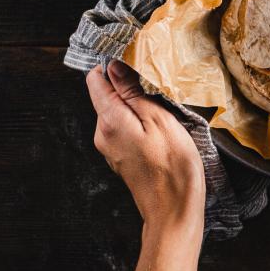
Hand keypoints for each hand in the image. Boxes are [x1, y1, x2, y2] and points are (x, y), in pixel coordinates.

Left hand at [86, 60, 204, 235]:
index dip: (112, 65)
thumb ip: (132, 92)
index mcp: (108, 120)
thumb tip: (113, 66)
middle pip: (106, 95)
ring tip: (164, 112)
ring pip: (118, 113)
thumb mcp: (158, 119)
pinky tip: (161, 130)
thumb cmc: (172, 166)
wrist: (174, 210)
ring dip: (137, 106)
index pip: (95, 79)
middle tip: (158, 89)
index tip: (134, 60)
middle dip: (129, 87)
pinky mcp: (121, 158)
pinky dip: (139, 123)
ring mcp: (110, 148)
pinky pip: (125, 130)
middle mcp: (102, 133)